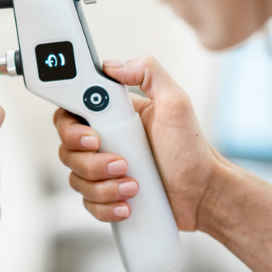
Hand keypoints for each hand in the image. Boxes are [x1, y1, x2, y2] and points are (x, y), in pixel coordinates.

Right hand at [55, 56, 224, 230]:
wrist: (204, 195)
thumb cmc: (193, 151)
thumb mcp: (176, 103)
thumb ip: (149, 73)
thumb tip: (114, 66)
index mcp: (111, 116)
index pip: (70, 114)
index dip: (71, 128)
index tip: (93, 137)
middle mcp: (102, 141)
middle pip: (67, 149)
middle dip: (90, 162)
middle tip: (121, 163)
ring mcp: (102, 170)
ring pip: (75, 178)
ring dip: (102, 186)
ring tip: (133, 186)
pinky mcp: (106, 194)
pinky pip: (87, 202)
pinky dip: (104, 205)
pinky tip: (127, 203)